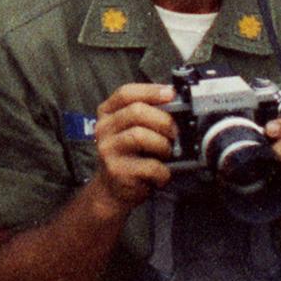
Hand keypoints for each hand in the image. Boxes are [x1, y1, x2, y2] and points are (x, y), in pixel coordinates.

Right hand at [87, 81, 179, 212]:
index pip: (126, 93)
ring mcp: (108, 149)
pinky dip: (162, 171)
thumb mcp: (133, 129)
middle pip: (135, 111)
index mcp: (108, 113)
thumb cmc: (130, 155)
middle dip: (163, 120)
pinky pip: (148, 165)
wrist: (113, 189)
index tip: (171, 94)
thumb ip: (148, 114)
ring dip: (162, 145)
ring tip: (166, 153)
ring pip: (139, 135)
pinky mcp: (116, 170)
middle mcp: (104, 128)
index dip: (151, 91)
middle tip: (175, 132)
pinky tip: (161, 174)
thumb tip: (177, 103)